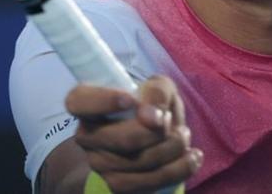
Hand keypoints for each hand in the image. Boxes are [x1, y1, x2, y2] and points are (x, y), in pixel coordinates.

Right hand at [65, 75, 202, 192]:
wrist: (155, 136)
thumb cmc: (151, 104)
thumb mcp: (158, 86)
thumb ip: (156, 90)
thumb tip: (152, 113)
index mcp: (86, 103)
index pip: (79, 101)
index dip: (103, 101)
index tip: (131, 99)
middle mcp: (86, 135)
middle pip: (122, 139)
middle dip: (157, 131)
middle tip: (170, 119)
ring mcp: (98, 163)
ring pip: (139, 163)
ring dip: (171, 149)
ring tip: (183, 135)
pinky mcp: (116, 185)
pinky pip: (148, 184)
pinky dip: (178, 170)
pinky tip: (192, 157)